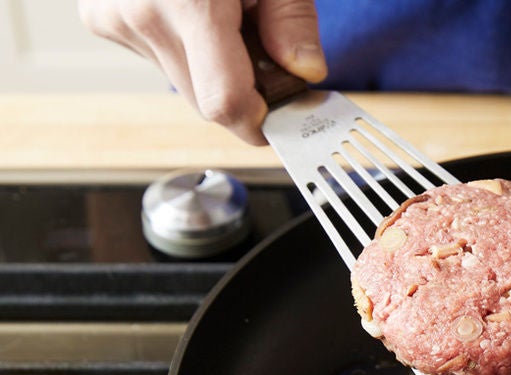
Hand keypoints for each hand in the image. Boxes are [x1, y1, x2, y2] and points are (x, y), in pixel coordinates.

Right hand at [79, 0, 326, 144]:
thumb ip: (292, 20)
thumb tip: (304, 72)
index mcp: (189, 2)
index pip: (224, 103)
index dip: (260, 121)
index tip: (284, 116)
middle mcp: (142, 14)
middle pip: (204, 102)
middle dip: (243, 93)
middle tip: (264, 53)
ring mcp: (114, 17)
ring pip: (181, 84)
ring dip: (211, 69)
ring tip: (222, 16)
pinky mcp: (100, 17)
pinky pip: (156, 59)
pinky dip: (183, 48)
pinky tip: (189, 9)